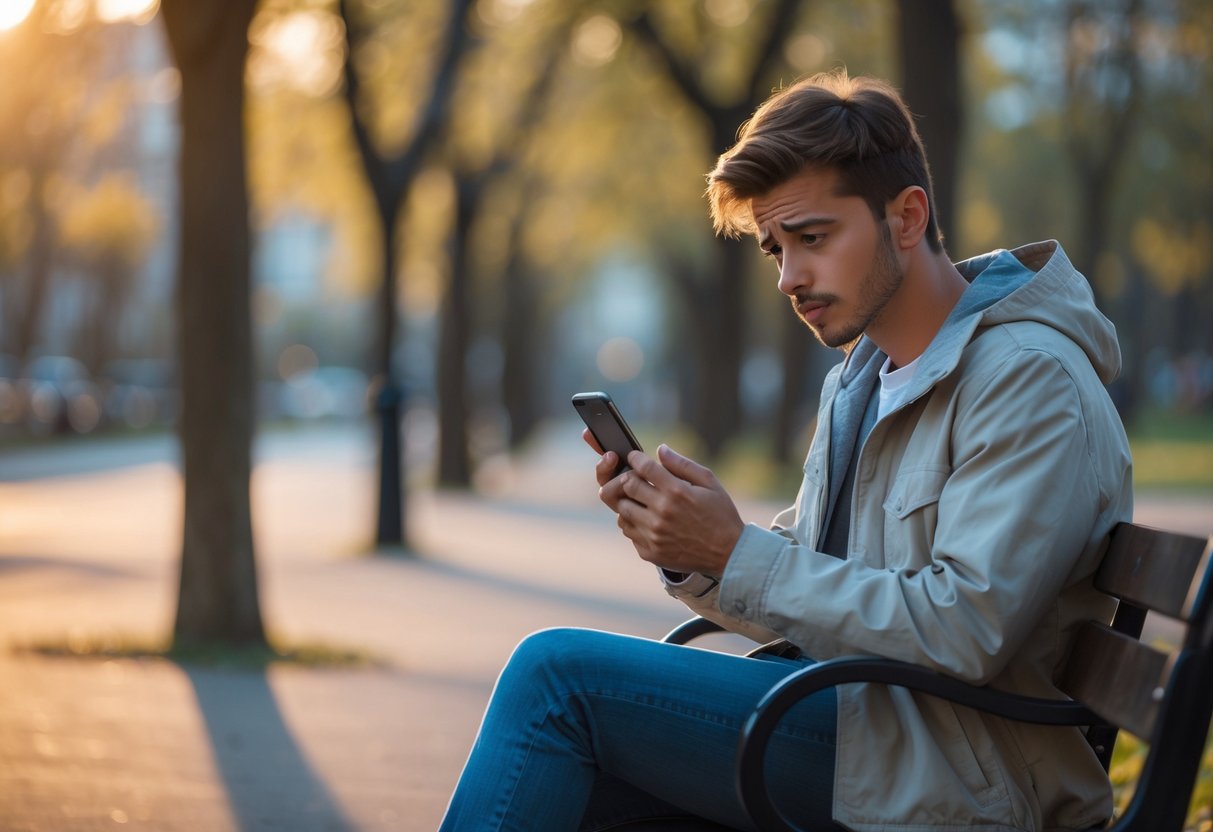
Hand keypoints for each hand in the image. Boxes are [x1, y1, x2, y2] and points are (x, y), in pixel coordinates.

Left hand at [597, 443, 742, 574]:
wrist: (728, 553)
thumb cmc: (720, 514)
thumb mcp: (709, 483)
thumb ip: (682, 464)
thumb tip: (660, 450)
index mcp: (676, 492)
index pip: (643, 467)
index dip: (635, 458)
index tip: (634, 458)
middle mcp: (662, 512)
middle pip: (627, 486)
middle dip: (629, 478)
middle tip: (635, 478)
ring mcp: (654, 534)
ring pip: (622, 510)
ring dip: (628, 501)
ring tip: (640, 500)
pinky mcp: (650, 552)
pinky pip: (628, 532)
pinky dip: (633, 523)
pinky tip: (646, 520)